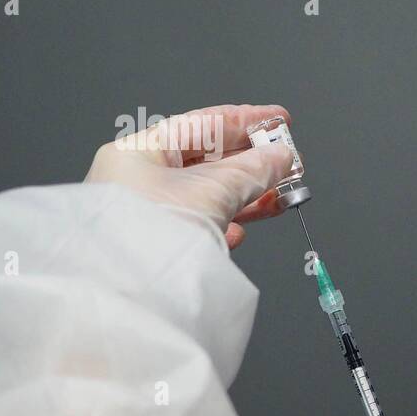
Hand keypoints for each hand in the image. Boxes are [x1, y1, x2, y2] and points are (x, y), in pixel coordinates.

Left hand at [86, 104, 295, 249]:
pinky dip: (225, 222)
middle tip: (287, 161)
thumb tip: (280, 156)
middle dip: (252, 162)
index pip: (201, 125)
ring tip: (281, 195)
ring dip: (246, 193)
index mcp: (139, 153)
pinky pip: (198, 223)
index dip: (245, 120)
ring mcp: (147, 212)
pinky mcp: (158, 243)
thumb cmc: (152, 234)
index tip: (277, 120)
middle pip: (206, 160)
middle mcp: (138, 179)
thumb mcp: (213, 192)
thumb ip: (253, 171)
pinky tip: (241, 229)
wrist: (129, 295)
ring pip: (206, 193)